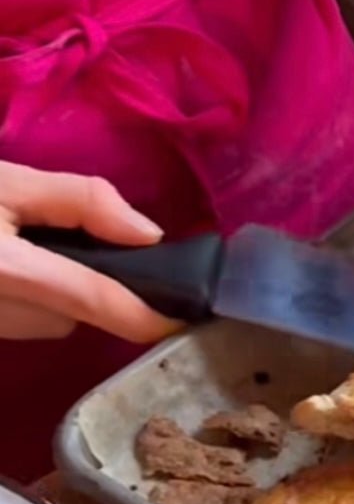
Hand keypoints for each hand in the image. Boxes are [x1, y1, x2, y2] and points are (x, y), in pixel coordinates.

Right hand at [0, 162, 178, 342]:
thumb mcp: (9, 182)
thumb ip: (81, 201)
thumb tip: (148, 235)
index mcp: (7, 271)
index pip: (95, 300)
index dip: (146, 314)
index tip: (185, 315)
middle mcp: (1, 315)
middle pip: (75, 316)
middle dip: (85, 284)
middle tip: (64, 239)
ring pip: (49, 322)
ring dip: (53, 294)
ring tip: (24, 247)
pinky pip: (22, 321)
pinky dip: (26, 299)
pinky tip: (6, 267)